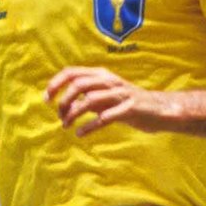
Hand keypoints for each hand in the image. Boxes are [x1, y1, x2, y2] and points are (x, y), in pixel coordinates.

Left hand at [46, 65, 161, 135]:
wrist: (159, 109)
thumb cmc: (126, 103)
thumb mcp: (104, 97)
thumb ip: (85, 97)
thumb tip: (62, 104)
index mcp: (101, 75)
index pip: (72, 72)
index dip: (55, 84)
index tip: (47, 99)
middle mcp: (109, 81)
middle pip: (78, 84)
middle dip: (64, 101)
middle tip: (59, 116)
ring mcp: (120, 94)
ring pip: (90, 100)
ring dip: (73, 114)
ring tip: (66, 126)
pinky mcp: (130, 108)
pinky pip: (105, 117)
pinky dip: (89, 126)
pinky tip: (80, 133)